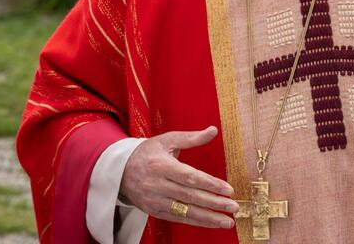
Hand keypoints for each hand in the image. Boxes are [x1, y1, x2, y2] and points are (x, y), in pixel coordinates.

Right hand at [120, 126, 237, 228]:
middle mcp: (157, 185)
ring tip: (227, 220)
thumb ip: (191, 138)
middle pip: (190, 196)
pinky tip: (211, 222)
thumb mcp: (166, 140)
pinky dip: (196, 222)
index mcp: (161, 165)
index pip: (189, 177)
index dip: (210, 184)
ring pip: (185, 211)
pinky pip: (178, 219)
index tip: (228, 189)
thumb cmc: (146, 153)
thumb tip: (213, 130)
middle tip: (233, 206)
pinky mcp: (154, 211)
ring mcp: (155, 200)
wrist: (119, 171)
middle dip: (214, 203)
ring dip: (208, 217)